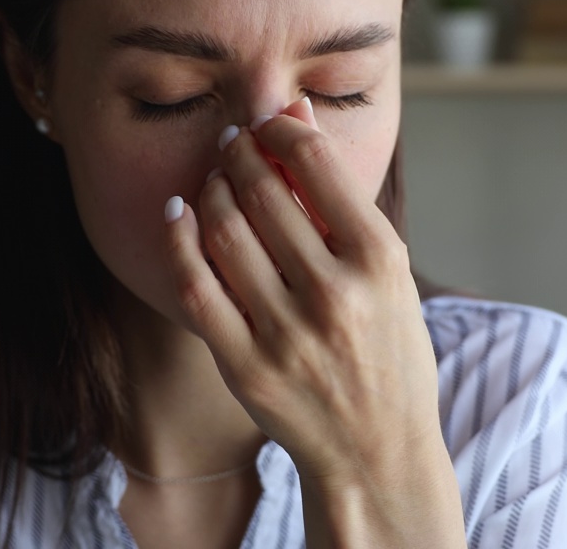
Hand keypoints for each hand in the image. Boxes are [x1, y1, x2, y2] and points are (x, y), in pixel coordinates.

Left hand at [162, 97, 442, 485]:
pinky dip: (178, 240)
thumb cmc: (389, 352)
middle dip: (237, 154)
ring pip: (224, 232)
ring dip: (210, 191)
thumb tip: (295, 115)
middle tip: (230, 144)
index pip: (316, 164)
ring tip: (214, 182)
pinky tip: (178, 215)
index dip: (280, 131)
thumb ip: (340, 199)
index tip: (268, 126)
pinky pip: (195, 287)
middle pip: (262, 193)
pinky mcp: (245, 366)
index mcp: (379, 262)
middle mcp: (334, 294)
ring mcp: (285, 333)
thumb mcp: (388, 273)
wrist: (378, 452)